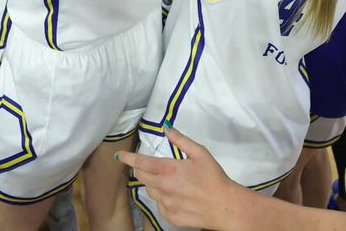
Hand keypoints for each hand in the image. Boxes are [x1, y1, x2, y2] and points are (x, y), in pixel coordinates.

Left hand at [118, 127, 245, 230]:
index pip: (142, 163)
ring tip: (170, 181)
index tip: (120, 156)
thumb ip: (181, 140)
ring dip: (154, 184)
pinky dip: (163, 199)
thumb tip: (166, 129)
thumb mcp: (200, 153)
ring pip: (150, 191)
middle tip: (154, 167)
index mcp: (170, 170)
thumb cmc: (213, 177)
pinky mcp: (170, 217)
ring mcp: (166, 204)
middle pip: (142, 177)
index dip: (129, 158)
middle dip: (142, 170)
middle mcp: (164, 188)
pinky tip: (176, 196)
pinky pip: (159, 205)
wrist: (224, 206)